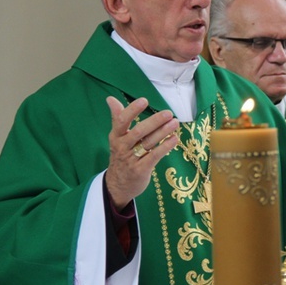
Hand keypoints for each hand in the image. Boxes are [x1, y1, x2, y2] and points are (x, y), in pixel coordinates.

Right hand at [105, 96, 179, 210]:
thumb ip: (118, 118)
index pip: (122, 121)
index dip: (132, 110)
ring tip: (175, 122)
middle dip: (154, 121)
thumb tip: (110, 99)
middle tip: (168, 113)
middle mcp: (122, 147)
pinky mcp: (141, 170)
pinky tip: (175, 139)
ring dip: (163, 132)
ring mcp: (131, 159)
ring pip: (148, 143)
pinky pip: (154, 156)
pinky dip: (165, 147)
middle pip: (138, 131)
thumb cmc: (121, 156)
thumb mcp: (117, 137)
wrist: (117, 185)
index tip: (144, 100)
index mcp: (116, 136)